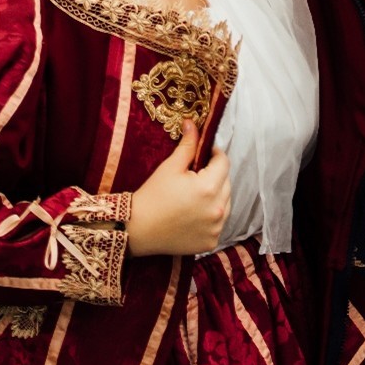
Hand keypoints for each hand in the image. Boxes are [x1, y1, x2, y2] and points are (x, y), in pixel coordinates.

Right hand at [127, 121, 230, 256]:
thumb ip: (187, 145)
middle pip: (227, 183)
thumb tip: (192, 123)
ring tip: (195, 195)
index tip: (204, 154)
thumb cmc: (152, 195)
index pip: (224, 162)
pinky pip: (219, 223)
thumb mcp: (170, 167)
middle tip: (196, 175)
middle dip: (215, 175)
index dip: (214, 154)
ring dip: (216, 196)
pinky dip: (211, 216)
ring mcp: (216, 228)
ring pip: (225, 203)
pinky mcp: (211, 242)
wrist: (138, 230)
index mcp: (209, 187)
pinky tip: (194, 213)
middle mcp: (217, 209)